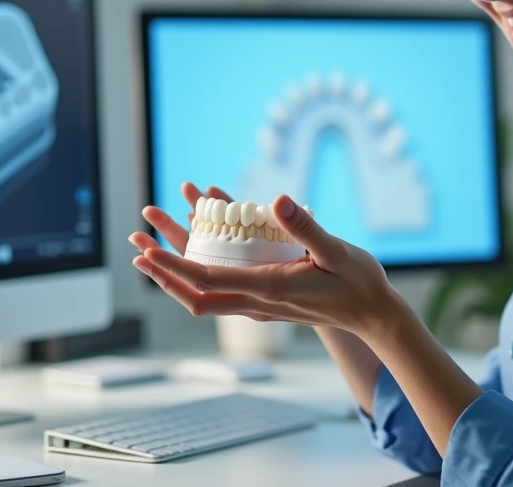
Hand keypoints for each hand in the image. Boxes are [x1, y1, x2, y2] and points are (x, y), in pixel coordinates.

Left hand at [129, 184, 403, 343]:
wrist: (373, 315)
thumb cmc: (358, 281)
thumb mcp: (336, 249)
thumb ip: (306, 226)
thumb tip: (277, 199)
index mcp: (269, 287)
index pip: (208, 279)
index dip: (173, 267)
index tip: (148, 252)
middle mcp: (258, 302)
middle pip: (195, 296)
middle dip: (163, 274)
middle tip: (139, 250)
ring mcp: (261, 307)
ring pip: (205, 299)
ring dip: (176, 278)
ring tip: (153, 254)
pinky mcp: (267, 304)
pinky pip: (222, 294)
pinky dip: (199, 279)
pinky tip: (194, 259)